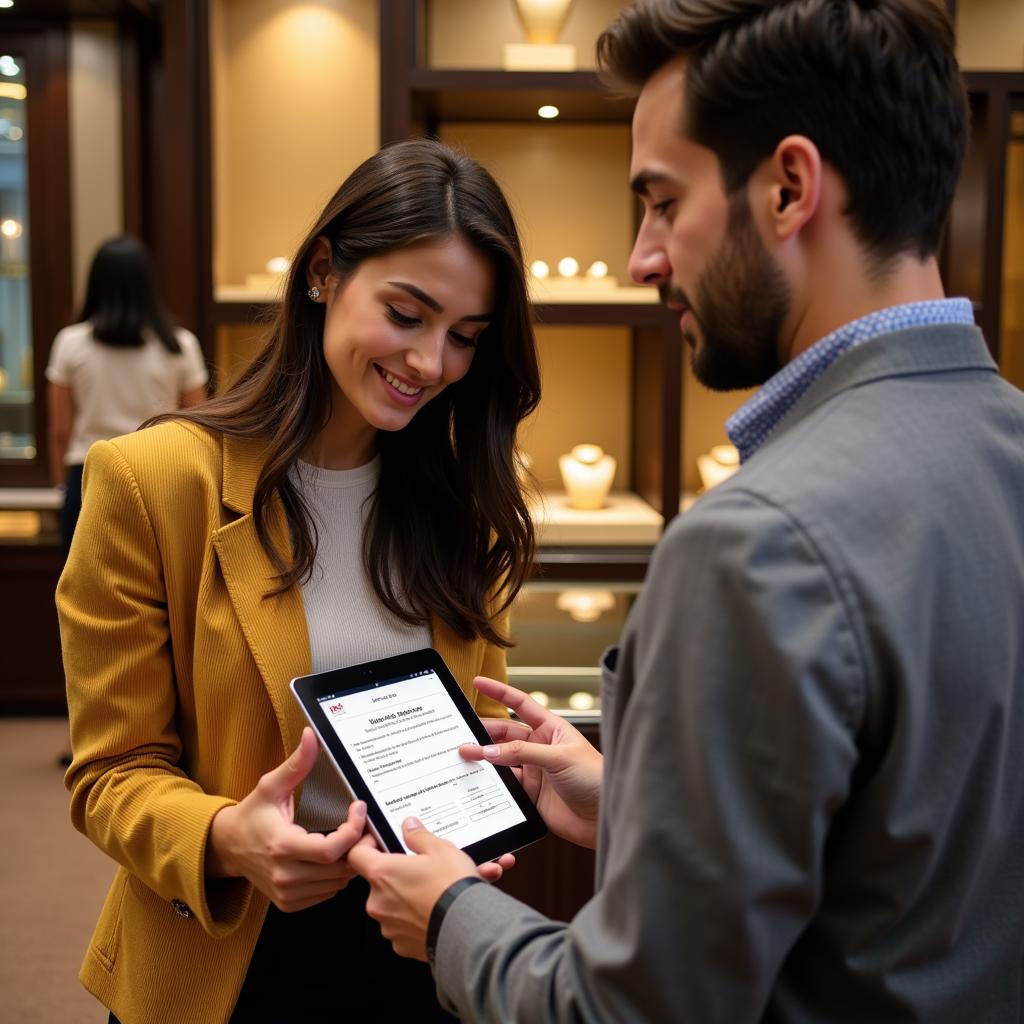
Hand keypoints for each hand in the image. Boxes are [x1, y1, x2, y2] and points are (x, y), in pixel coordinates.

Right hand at [207, 727, 366, 911]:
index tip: (358, 808)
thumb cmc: (252, 814)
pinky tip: (333, 857)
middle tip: (363, 823)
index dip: (353, 830)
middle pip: (339, 868)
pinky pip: (328, 893)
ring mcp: (287, 893)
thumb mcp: (271, 786)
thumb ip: (296, 764)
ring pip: (337, 883)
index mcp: (282, 846)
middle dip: (357, 845)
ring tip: (350, 837)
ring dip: (349, 861)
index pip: (330, 850)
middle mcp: (285, 875)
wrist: (228, 848)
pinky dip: (336, 876)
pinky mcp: (289, 903)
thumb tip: (311, 735)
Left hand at [348, 817, 479, 960]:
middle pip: (377, 881)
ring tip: (431, 891)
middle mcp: (378, 901)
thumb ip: (418, 836)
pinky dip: (413, 919)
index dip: (367, 844)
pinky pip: (401, 926)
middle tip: (419, 869)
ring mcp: (388, 926)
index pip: (356, 854)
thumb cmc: (452, 888)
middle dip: (395, 874)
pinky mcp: (401, 945)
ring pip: (390, 904)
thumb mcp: (440, 849)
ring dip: (404, 897)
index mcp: (383, 874)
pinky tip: (433, 911)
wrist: (468, 928)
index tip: (380, 842)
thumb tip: (408, 826)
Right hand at [462, 676, 602, 848]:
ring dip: (484, 759)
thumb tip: (490, 751)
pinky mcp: (530, 795)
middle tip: (462, 737)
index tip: (478, 683)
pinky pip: (505, 786)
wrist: (606, 817)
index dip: (499, 691)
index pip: (520, 704)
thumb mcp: (559, 757)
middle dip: (483, 734)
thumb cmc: (596, 778)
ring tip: (463, 758)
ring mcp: (534, 771)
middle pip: (504, 734)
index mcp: (551, 729)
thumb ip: (523, 752)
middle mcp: (540, 747)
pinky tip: (478, 782)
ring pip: (501, 761)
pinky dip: (490, 784)